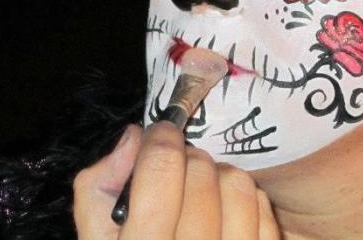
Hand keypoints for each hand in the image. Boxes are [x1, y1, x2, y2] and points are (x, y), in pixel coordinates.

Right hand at [72, 122, 280, 238]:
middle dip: (187, 159)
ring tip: (204, 190)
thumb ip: (99, 189)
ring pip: (237, 185)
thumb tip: (134, 138)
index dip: (159, 141)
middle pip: (200, 173)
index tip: (160, 134)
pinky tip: (226, 214)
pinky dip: (246, 201)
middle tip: (178, 168)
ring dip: (219, 176)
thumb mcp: (99, 238)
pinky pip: (263, 210)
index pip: (161, 173)